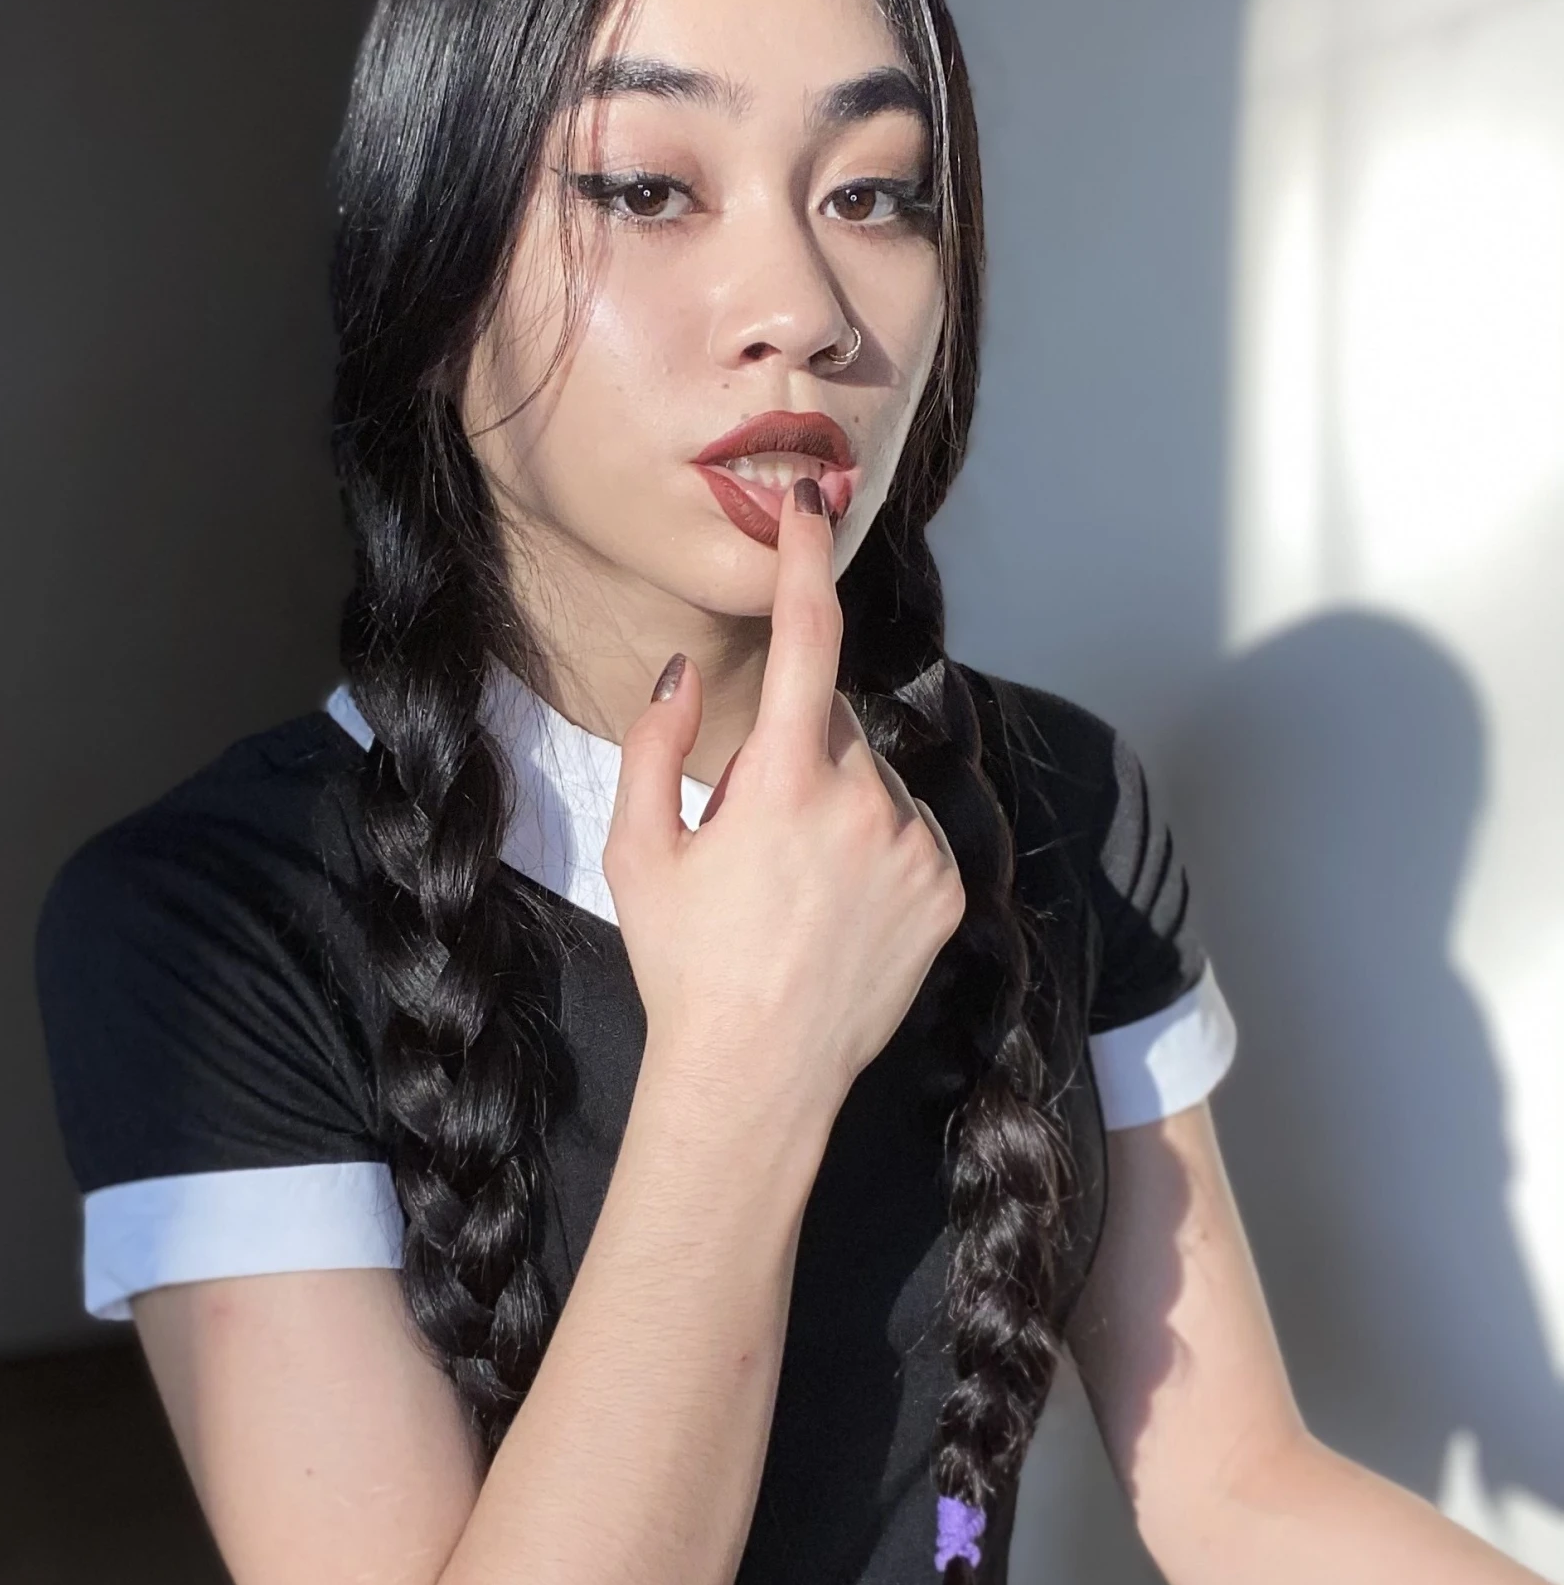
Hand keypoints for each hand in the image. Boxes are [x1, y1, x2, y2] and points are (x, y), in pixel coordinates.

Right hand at [603, 480, 965, 1119]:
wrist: (759, 1077)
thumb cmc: (686, 966)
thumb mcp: (637, 852)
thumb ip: (654, 746)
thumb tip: (678, 677)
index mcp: (784, 782)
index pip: (807, 638)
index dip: (806, 560)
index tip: (809, 507)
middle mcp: (864, 802)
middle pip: (831, 729)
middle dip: (793, 760)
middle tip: (750, 844)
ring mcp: (915, 847)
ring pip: (873, 784)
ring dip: (838, 810)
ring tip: (795, 896)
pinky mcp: (947, 890)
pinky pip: (910, 835)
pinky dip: (878, 853)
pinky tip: (838, 914)